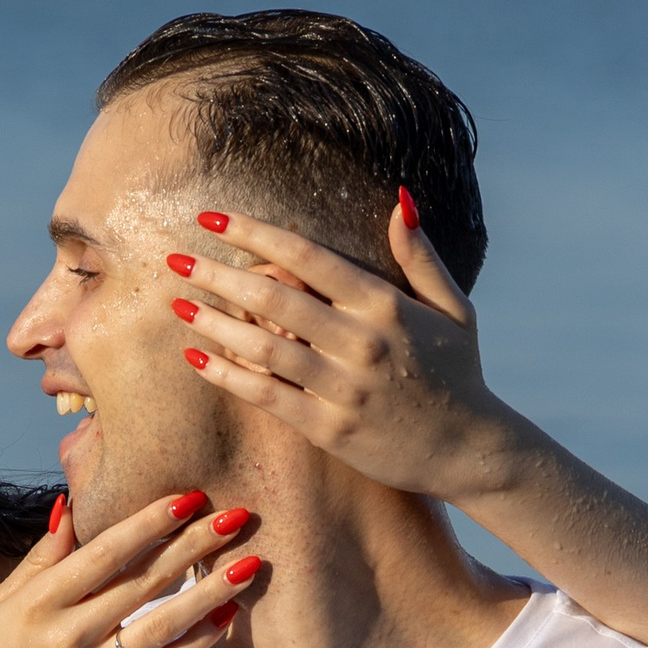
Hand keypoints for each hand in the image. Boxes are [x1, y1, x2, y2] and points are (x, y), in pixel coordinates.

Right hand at [0, 489, 254, 647]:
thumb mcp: (2, 607)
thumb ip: (42, 559)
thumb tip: (72, 506)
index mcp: (40, 603)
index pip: (105, 553)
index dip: (150, 522)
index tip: (189, 497)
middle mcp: (70, 635)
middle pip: (143, 581)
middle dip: (194, 545)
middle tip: (235, 517)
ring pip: (164, 625)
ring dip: (210, 592)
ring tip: (248, 565)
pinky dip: (198, 642)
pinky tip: (226, 616)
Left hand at [163, 200, 532, 503]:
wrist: (472, 449)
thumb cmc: (458, 374)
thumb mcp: (454, 308)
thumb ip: (420, 256)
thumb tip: (398, 198)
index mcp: (385, 305)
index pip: (307, 258)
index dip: (254, 234)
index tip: (212, 218)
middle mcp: (361, 342)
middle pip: (273, 298)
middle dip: (218, 273)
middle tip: (175, 257)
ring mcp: (344, 388)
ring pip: (263, 347)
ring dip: (214, 322)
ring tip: (178, 302)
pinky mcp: (330, 429)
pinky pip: (267, 396)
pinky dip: (228, 376)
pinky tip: (196, 358)